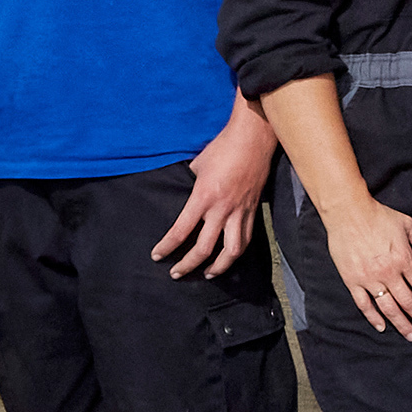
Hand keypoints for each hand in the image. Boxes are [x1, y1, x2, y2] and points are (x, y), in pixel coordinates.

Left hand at [151, 120, 272, 278]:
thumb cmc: (222, 147)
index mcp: (203, 197)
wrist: (253, 138)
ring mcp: (240, 212)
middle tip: (176, 273)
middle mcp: (222, 209)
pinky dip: (237, 252)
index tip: (157, 256)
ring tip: (208, 274)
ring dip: (218, 267)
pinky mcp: (254, 210)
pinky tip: (229, 257)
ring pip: (231, 252)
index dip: (167, 247)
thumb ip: (191, 185)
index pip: (181, 230)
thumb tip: (185, 196)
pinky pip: (247, 239)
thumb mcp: (197, 166)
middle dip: (187, 265)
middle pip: (204, 249)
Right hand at [321, 198, 411, 337]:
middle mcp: (388, 273)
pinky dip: (373, 318)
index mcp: (403, 259)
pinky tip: (382, 327)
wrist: (347, 212)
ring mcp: (369, 279)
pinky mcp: (352, 280)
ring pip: (389, 308)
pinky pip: (364, 304)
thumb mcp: (407, 224)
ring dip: (402, 324)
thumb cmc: (378, 216)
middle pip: (409, 302)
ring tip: (411, 335)